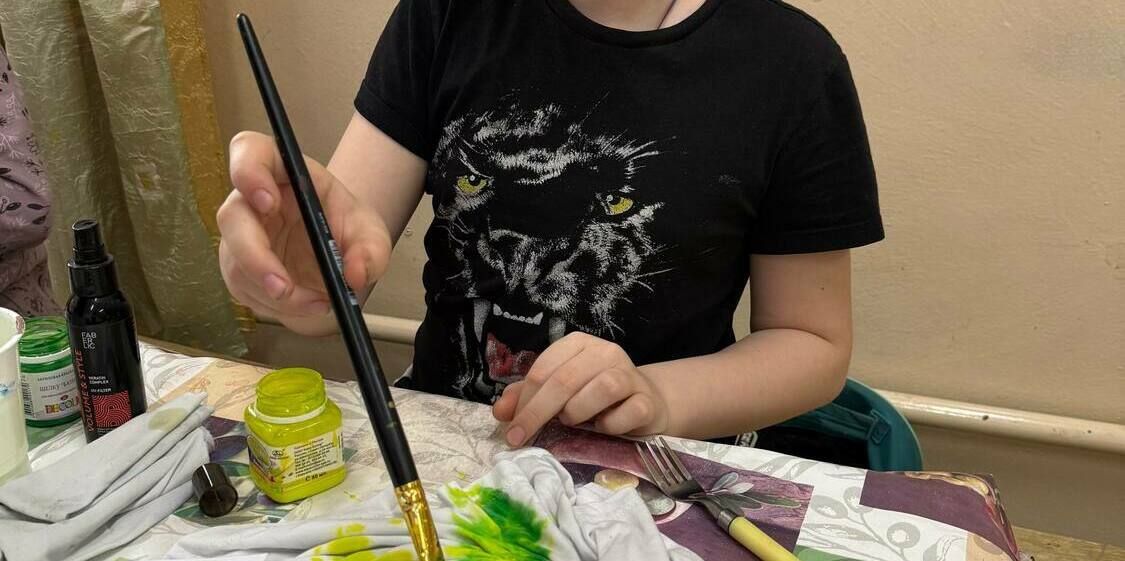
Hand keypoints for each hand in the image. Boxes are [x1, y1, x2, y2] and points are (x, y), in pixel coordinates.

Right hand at [217, 131, 392, 335]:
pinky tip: (307, 305)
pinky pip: (246, 290)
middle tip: (283, 286)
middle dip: (254, 256)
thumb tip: (355, 275)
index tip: (268, 201)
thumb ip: (371, 251)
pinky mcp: (240, 268)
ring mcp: (242, 235)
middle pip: (233, 217)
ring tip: (317, 302)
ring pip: (236, 263)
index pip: (251, 151)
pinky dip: (277, 306)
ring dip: (274, 292)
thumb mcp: (371, 234)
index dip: (249, 172)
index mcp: (285, 173)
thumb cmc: (347, 228)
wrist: (339, 256)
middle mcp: (254, 201)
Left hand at [492, 332, 669, 445]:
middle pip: (565, 380)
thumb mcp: (559, 393)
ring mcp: (630, 375)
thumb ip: (528, 397)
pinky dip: (609, 426)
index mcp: (578, 344)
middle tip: (521, 438)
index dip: (524, 400)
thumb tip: (500, 412)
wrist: (645, 403)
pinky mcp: (647, 400)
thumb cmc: (594, 397)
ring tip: (572, 422)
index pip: (543, 368)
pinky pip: (627, 413)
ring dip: (578, 412)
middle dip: (538, 412)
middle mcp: (606, 352)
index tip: (511, 428)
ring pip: (602, 389)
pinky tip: (603, 428)